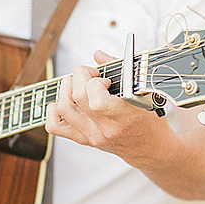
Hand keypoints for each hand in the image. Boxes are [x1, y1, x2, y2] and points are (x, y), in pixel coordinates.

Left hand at [45, 50, 162, 163]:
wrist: (150, 148)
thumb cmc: (149, 120)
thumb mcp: (144, 93)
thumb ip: (121, 70)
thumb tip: (98, 55)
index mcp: (124, 117)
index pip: (97, 101)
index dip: (96, 82)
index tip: (105, 80)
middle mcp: (106, 129)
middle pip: (77, 97)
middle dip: (81, 76)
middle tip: (91, 75)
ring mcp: (92, 136)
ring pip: (63, 107)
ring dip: (66, 88)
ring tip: (79, 84)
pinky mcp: (83, 139)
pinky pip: (54, 126)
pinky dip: (54, 109)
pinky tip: (67, 101)